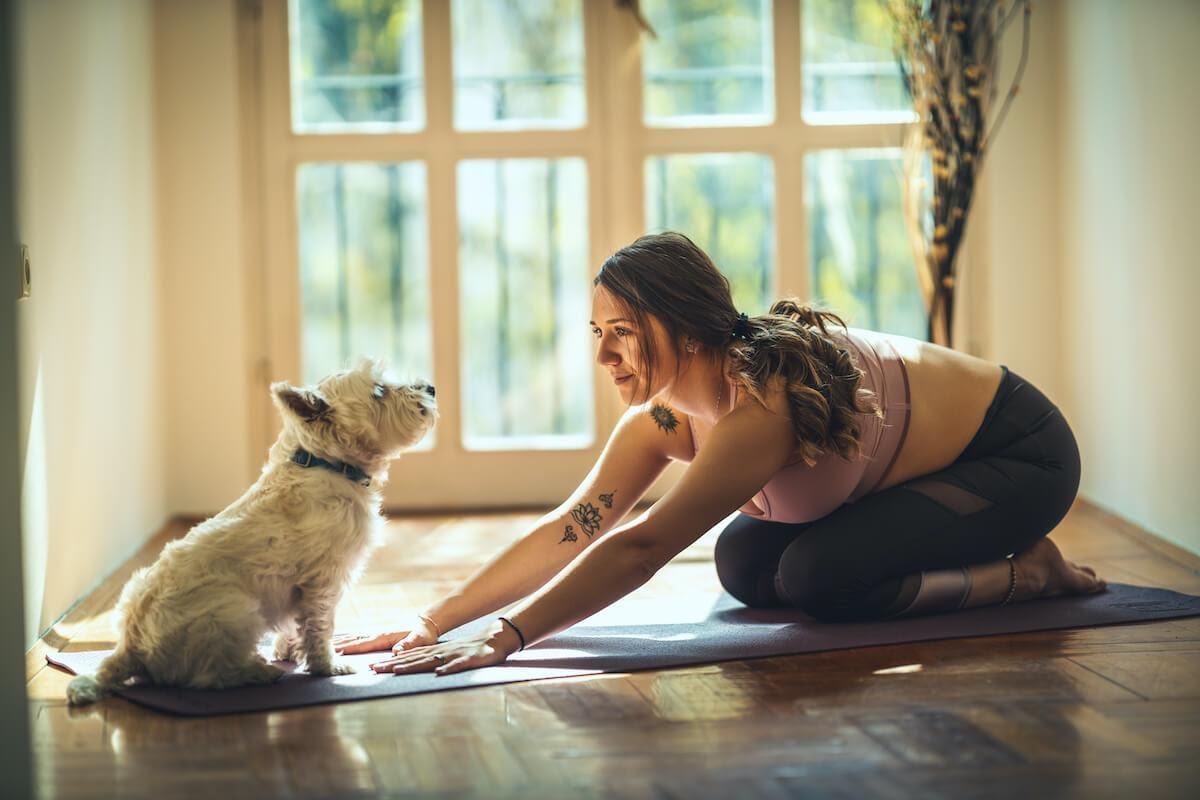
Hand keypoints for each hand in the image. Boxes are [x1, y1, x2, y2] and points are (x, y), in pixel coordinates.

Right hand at [332, 613, 438, 655]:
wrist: (426, 623)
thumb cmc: (423, 634)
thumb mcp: (419, 640)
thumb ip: (408, 645)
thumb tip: (397, 651)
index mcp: (384, 637)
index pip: (364, 644)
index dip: (350, 648)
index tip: (335, 651)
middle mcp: (378, 634)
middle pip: (355, 640)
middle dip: (340, 645)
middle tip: (323, 650)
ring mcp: (378, 634)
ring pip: (356, 638)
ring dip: (343, 642)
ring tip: (328, 647)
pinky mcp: (379, 636)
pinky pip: (361, 639)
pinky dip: (350, 640)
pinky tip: (344, 643)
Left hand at [368, 620, 519, 676]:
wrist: (496, 638)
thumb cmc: (472, 650)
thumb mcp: (451, 656)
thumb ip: (435, 661)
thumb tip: (418, 670)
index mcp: (435, 653)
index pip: (409, 657)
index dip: (390, 662)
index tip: (372, 668)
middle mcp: (441, 653)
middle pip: (414, 659)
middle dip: (393, 664)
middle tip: (373, 670)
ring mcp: (455, 655)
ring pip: (431, 661)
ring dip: (413, 666)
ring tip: (396, 671)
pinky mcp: (471, 659)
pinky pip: (459, 665)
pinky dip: (449, 668)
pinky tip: (439, 673)